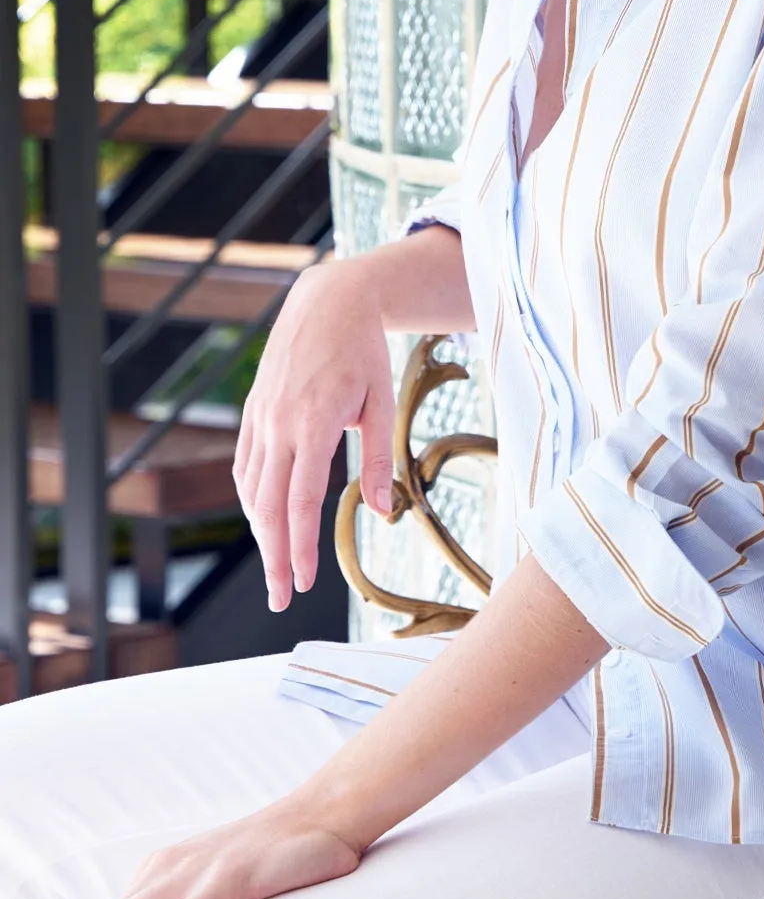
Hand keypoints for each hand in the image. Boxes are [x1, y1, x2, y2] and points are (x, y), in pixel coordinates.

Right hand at [234, 257, 396, 610]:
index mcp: (315, 422)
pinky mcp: (253, 410)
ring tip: (276, 565)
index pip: (301, 501)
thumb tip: (384, 512)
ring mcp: (261, 416)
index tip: (302, 582)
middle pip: (270, 505)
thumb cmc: (363, 349)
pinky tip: (264, 518)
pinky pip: (245, 464)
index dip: (299, 547)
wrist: (327, 300)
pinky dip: (252, 497)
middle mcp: (279, 423)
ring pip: (252, 488)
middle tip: (280, 597)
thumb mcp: (382, 402)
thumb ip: (381, 460)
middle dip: (274, 556)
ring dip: (261, 532)